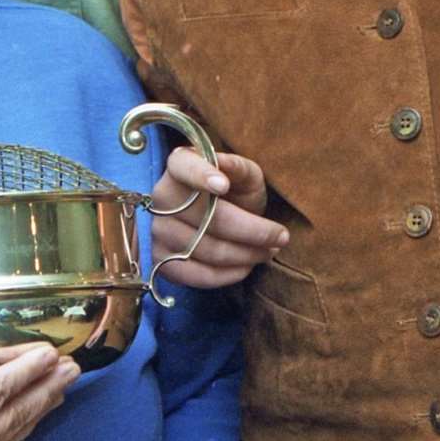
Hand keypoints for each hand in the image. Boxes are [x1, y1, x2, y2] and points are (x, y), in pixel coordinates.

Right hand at [151, 146, 288, 287]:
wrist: (216, 216)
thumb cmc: (233, 192)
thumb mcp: (244, 175)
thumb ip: (239, 167)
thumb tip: (226, 167)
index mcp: (179, 165)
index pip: (184, 167)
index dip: (201, 176)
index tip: (223, 185)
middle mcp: (162, 196)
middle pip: (208, 218)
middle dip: (253, 232)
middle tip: (281, 236)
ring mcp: (158, 230)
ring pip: (207, 250)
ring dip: (246, 255)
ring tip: (268, 251)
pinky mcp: (162, 260)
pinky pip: (197, 275)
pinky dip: (228, 275)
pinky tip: (246, 266)